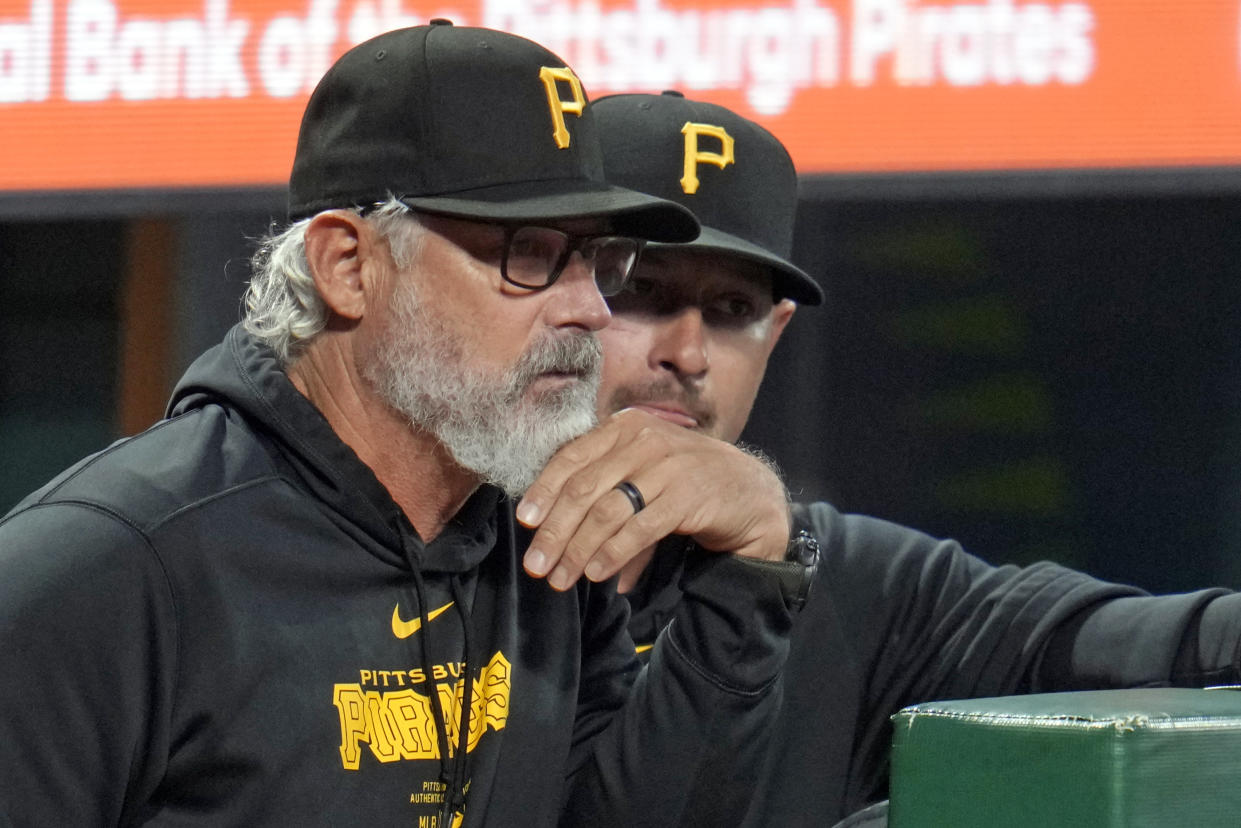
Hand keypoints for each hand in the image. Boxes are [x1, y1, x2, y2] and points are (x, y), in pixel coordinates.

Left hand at [516, 408, 790, 590]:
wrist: (751, 493)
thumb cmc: (686, 483)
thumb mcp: (642, 470)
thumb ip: (603, 486)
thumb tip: (551, 527)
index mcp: (626, 426)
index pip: (571, 457)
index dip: (543, 490)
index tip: (526, 522)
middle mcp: (645, 439)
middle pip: (583, 488)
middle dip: (555, 531)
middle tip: (536, 565)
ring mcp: (669, 465)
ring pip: (607, 512)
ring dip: (578, 550)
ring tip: (562, 578)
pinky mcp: (689, 496)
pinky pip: (639, 528)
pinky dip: (613, 553)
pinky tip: (598, 573)